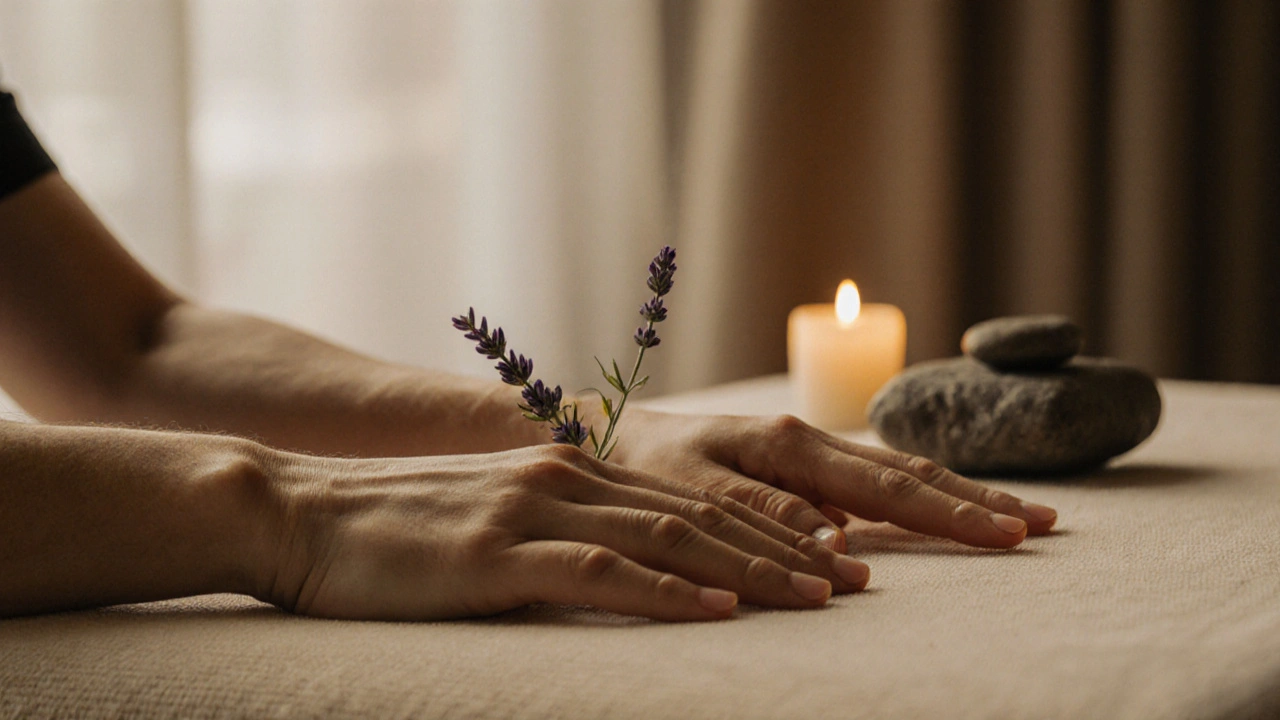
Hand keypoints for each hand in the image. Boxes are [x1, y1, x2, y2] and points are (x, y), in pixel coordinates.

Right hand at [259, 444, 869, 621]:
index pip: (692, 500)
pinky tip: (715, 609)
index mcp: (571, 470)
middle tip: (857, 585)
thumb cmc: (397, 533)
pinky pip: (598, 570)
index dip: (768, 531)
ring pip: (667, 537)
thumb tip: (632, 571)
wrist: (299, 513)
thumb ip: (563, 536)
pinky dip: (664, 590)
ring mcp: (532, 511)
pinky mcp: (495, 553)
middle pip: (700, 515)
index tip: (833, 561)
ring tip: (819, 599)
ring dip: (749, 570)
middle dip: (787, 552)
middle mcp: (566, 478)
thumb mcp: (496, 525)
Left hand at [608, 409, 1057, 552]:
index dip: (953, 515)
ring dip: (958, 498)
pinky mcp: (802, 471)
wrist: (612, 438)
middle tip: (1045, 526)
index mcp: (790, 447)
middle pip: (910, 477)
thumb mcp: (693, 494)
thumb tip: (840, 549)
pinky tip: (947, 514)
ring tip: (1018, 517)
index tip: (1013, 534)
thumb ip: (764, 519)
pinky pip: (871, 486)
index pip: (889, 488)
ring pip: (897, 477)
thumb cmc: (647, 468)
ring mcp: (810, 457)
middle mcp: (810, 446)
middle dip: (977, 502)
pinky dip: (917, 501)